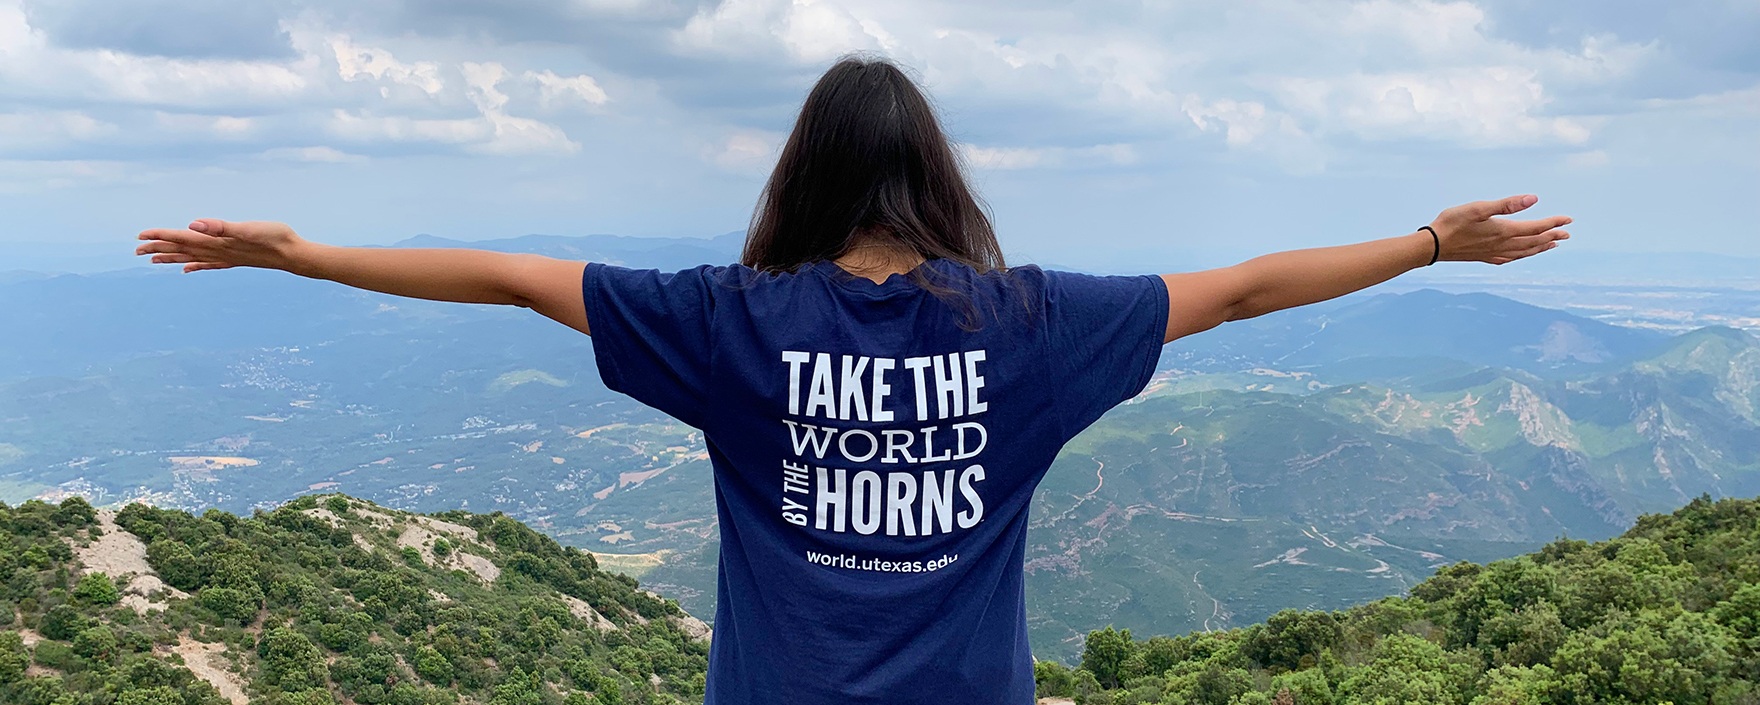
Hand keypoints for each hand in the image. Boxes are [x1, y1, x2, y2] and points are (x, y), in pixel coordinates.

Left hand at [135, 219, 308, 272]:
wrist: (294, 255)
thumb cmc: (275, 238)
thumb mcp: (248, 228)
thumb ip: (220, 226)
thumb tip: (193, 225)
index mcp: (217, 242)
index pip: (182, 238)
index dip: (160, 236)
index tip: (139, 236)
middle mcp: (218, 252)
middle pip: (182, 250)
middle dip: (159, 249)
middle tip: (136, 250)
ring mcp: (226, 257)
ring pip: (192, 258)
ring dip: (172, 258)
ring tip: (153, 260)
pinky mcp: (235, 259)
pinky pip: (209, 264)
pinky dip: (195, 265)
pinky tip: (187, 268)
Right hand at [1430, 195, 1571, 264]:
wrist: (1432, 246)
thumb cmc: (1452, 223)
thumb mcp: (1478, 208)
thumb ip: (1506, 204)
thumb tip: (1534, 199)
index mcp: (1503, 231)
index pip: (1535, 228)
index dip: (1553, 223)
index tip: (1569, 219)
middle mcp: (1502, 245)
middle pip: (1533, 242)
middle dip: (1552, 236)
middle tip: (1567, 234)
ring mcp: (1493, 253)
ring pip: (1524, 252)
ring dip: (1540, 248)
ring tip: (1552, 245)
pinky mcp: (1483, 257)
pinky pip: (1510, 258)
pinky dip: (1522, 256)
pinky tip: (1521, 255)